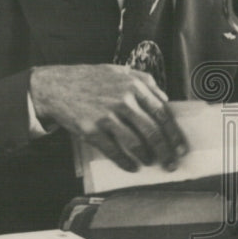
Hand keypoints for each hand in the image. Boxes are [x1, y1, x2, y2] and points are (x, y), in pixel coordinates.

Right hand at [29, 64, 188, 172]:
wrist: (56, 86)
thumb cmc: (90, 79)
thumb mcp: (118, 71)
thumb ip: (144, 81)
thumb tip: (164, 99)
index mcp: (133, 85)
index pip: (162, 113)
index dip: (174, 133)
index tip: (181, 147)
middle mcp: (122, 100)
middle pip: (152, 131)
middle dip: (165, 151)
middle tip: (171, 163)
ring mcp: (106, 115)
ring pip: (135, 142)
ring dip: (146, 156)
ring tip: (151, 162)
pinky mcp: (92, 129)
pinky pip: (114, 151)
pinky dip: (125, 162)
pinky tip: (131, 167)